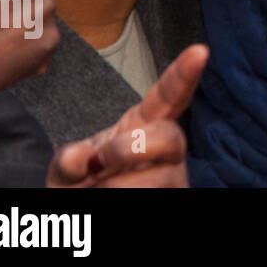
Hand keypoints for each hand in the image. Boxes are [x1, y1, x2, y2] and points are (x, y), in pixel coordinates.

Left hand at [46, 44, 208, 187]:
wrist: (85, 216)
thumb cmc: (83, 186)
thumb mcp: (67, 169)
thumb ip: (68, 159)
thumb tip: (78, 158)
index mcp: (142, 125)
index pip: (168, 95)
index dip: (183, 74)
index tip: (199, 50)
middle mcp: (166, 149)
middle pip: (171, 136)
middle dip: (133, 149)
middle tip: (100, 165)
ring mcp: (173, 176)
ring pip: (160, 178)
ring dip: (119, 187)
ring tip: (101, 190)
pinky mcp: (175, 195)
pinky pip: (156, 195)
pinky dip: (120, 200)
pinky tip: (110, 200)